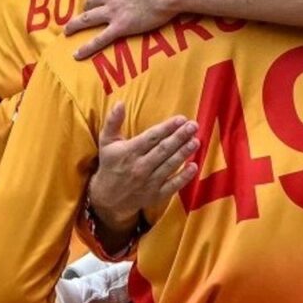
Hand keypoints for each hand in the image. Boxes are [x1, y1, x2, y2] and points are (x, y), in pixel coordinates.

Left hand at [63, 0, 189, 58]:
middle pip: (91, 0)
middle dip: (86, 5)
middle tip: (84, 11)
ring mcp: (113, 11)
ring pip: (87, 18)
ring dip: (75, 25)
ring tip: (67, 31)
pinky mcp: (120, 26)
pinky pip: (99, 39)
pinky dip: (87, 47)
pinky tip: (77, 54)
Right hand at [86, 101, 198, 228]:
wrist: (107, 198)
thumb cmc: (110, 165)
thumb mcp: (106, 142)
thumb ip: (113, 121)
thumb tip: (120, 103)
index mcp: (128, 152)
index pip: (152, 137)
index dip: (167, 127)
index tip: (181, 119)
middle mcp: (139, 167)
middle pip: (163, 150)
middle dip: (180, 137)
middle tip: (194, 126)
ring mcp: (148, 182)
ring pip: (169, 165)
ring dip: (184, 153)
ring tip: (196, 141)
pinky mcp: (156, 195)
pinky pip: (172, 186)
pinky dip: (184, 177)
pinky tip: (194, 166)